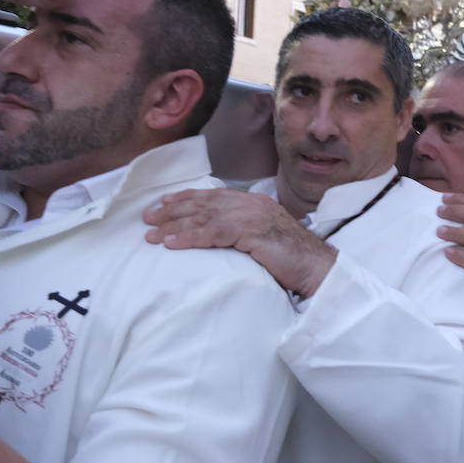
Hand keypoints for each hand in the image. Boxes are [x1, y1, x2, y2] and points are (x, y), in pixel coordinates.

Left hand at [144, 188, 333, 296]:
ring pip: (204, 217)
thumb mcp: (262, 237)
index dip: (185, 198)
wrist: (316, 266)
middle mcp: (251, 203)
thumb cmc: (291, 258)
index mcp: (253, 201)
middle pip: (203, 203)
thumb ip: (242, 230)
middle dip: (172, 210)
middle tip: (147, 219)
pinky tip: (172, 244)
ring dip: (174, 226)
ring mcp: (252, 216)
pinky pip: (213, 233)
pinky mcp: (252, 232)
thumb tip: (217, 236)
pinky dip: (190, 238)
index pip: (213, 195)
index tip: (162, 203)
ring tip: (152, 236)